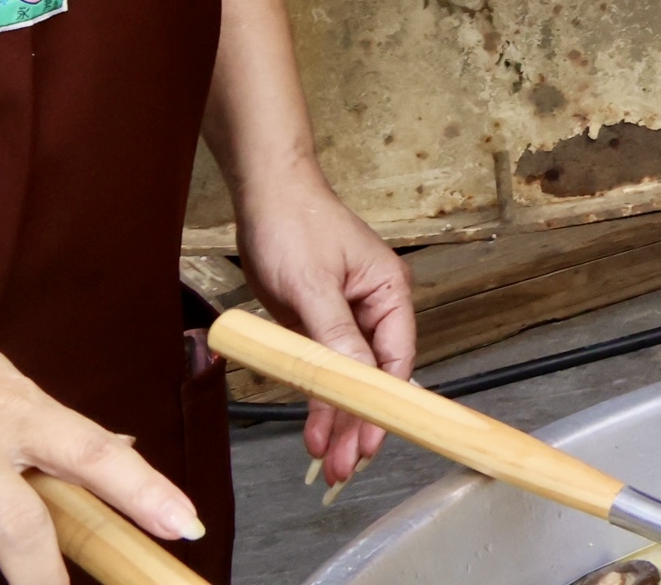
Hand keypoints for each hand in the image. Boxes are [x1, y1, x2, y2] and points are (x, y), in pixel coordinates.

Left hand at [228, 162, 412, 485]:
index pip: (396, 358)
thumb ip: (335, 336)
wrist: (264, 194)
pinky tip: (313, 425)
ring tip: (327, 459)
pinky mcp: (318, 321)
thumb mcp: (311, 286)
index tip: (371, 439)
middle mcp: (374, 307)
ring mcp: (346, 316)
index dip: (383, 403)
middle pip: (374, 375)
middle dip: (359, 421)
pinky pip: (323, 367)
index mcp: (388, 292)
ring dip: (337, 416)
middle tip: (343, 466)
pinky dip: (317, 395)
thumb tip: (357, 381)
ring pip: (348, 377)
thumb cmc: (294, 225)